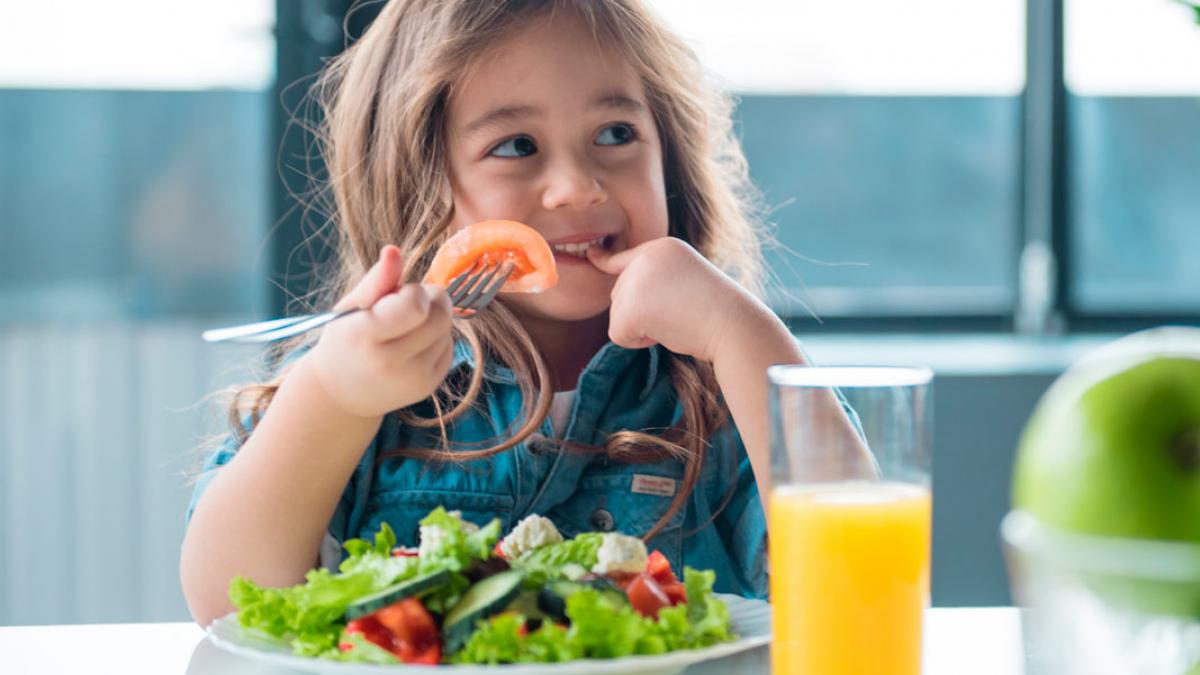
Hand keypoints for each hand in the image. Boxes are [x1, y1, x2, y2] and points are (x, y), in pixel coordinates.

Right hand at [306, 245, 454, 417]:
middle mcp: (390, 362)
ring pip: (448, 330)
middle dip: (432, 300)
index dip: (414, 291)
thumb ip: (377, 279)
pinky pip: (449, 347)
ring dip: (433, 320)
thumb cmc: (346, 339)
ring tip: (406, 327)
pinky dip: (436, 339)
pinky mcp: (428, 386)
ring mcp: (412, 379)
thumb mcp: (352, 306)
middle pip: (441, 316)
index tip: (399, 294)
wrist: (341, 392)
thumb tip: (394, 250)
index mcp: (365, 336)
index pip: (416, 305)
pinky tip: (413, 346)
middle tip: (409, 304)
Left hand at [587, 237, 759, 362]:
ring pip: (617, 315)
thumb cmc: (716, 311)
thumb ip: (656, 281)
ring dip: (641, 327)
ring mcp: (635, 281)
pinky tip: (664, 333)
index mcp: (662, 247)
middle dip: (641, 312)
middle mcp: (645, 258)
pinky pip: (618, 335)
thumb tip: (621, 299)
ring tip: (675, 321)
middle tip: (677, 313)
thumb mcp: (686, 280)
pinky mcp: (629, 308)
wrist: (732, 324)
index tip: (592, 254)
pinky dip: (637, 342)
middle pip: (619, 293)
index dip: (604, 260)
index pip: (624, 257)